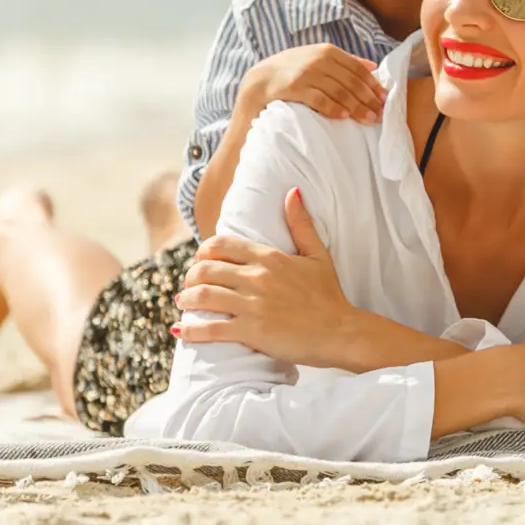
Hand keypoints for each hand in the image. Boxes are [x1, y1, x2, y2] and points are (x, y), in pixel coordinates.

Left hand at [174, 188, 363, 367]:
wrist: (340, 332)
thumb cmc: (329, 295)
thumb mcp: (318, 255)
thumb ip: (301, 224)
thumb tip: (292, 192)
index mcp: (270, 257)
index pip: (220, 245)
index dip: (203, 252)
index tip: (201, 261)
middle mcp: (257, 278)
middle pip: (206, 269)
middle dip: (191, 277)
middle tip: (189, 285)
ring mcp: (253, 305)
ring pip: (202, 296)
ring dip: (186, 300)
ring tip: (183, 304)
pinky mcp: (251, 331)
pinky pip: (210, 329)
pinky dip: (192, 330)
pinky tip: (183, 331)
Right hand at [245, 44, 386, 123]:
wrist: (259, 81)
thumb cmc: (292, 71)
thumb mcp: (317, 59)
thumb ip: (344, 61)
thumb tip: (373, 66)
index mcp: (327, 51)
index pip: (357, 68)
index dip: (373, 85)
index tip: (384, 98)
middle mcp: (318, 59)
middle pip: (351, 81)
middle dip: (368, 99)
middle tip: (380, 113)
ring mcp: (306, 73)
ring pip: (339, 92)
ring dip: (356, 107)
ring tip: (368, 119)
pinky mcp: (295, 87)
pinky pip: (320, 100)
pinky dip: (334, 109)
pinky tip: (344, 117)